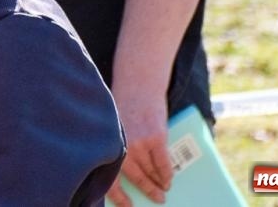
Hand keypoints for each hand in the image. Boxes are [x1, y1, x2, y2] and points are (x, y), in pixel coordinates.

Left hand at [107, 85, 170, 205]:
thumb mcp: (116, 128)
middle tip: (158, 200)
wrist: (137, 84)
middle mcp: (122, 145)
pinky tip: (168, 179)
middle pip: (136, 178)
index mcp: (108, 144)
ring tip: (163, 189)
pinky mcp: (156, 138)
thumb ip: (120, 149)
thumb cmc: (124, 106)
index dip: (119, 196)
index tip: (129, 206)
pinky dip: (167, 174)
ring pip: (151, 172)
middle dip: (148, 191)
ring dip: (158, 183)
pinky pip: (164, 163)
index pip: (111, 178)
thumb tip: (131, 177)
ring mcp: (139, 142)